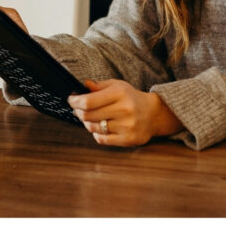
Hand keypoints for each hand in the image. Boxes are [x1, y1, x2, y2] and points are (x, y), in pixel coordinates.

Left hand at [68, 79, 183, 146]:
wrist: (154, 114)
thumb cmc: (132, 98)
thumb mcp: (118, 86)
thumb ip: (99, 86)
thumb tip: (83, 85)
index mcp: (120, 93)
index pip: (88, 101)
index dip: (75, 102)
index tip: (71, 100)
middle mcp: (124, 109)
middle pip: (88, 116)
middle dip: (78, 112)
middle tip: (78, 109)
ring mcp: (126, 126)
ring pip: (93, 128)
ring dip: (87, 123)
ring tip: (91, 118)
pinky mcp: (128, 139)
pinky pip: (101, 139)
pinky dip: (97, 134)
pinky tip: (101, 127)